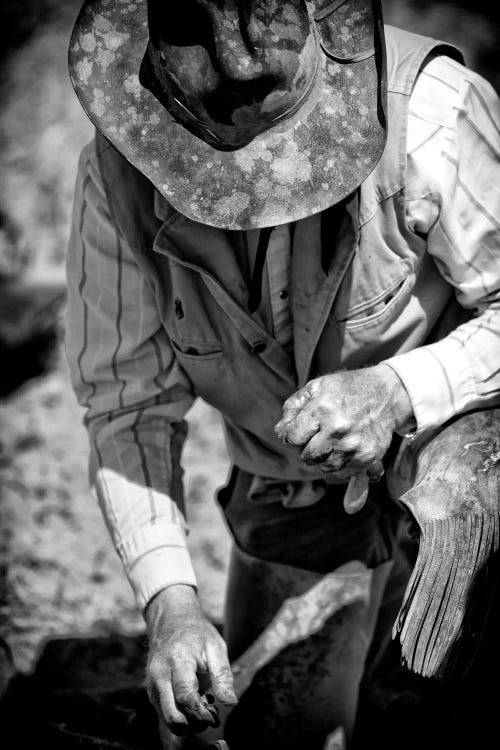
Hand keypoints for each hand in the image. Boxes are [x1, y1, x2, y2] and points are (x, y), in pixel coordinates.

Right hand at [145, 585, 236, 736]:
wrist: (171, 622)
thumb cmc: (197, 634)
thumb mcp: (216, 647)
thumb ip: (223, 676)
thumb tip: (231, 702)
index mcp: (177, 660)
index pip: (185, 696)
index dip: (200, 712)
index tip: (214, 716)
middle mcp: (159, 674)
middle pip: (172, 713)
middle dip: (193, 724)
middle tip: (210, 718)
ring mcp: (152, 684)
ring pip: (167, 718)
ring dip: (187, 723)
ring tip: (204, 708)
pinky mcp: (151, 691)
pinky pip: (164, 713)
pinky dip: (180, 717)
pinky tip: (193, 705)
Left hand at [275, 365, 412, 477]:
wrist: (388, 394)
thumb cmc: (348, 388)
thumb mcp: (317, 386)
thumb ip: (294, 407)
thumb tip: (280, 432)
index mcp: (322, 410)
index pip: (293, 437)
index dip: (293, 434)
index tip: (300, 430)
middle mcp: (337, 430)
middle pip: (307, 456)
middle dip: (308, 447)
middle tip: (318, 435)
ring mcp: (353, 446)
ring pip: (325, 467)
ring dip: (324, 458)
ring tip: (332, 442)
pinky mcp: (368, 457)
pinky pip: (344, 473)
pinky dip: (341, 465)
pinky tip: (345, 449)